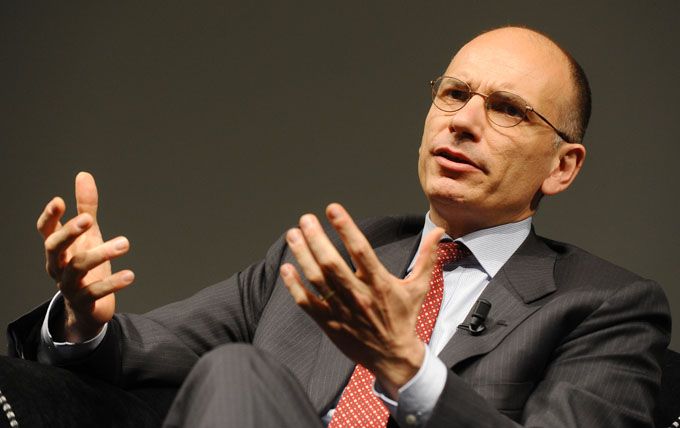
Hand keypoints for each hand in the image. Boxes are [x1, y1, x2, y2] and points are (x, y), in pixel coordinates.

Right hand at [37, 172, 133, 341]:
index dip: (49, 217)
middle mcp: (58, 266)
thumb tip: (83, 175)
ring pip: (78, 268)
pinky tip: (130, 275)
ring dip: (101, 254)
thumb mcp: (87, 236)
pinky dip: (113, 283)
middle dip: (69, 233)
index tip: (59, 200)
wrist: (87, 309)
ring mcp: (69, 285)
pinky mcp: (85, 302)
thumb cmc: (85, 265)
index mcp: (58, 249)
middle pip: (55, 248)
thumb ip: (86, 208)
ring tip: (125, 243)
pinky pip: (96, 292)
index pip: (46, 231)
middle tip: (87, 220)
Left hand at [280, 203, 443, 397]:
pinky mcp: (329, 322)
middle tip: (306, 219)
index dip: (346, 227)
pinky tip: (287, 268)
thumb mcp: (419, 287)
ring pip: (317, 279)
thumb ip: (427, 258)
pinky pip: (307, 302)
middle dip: (316, 238)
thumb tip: (439, 233)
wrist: (394, 357)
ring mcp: (341, 309)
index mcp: (379, 282)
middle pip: (332, 263)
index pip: (360, 250)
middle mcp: (358, 294)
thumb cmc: (404, 319)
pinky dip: (295, 286)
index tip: (333, 209)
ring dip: (302, 255)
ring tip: (293, 235)